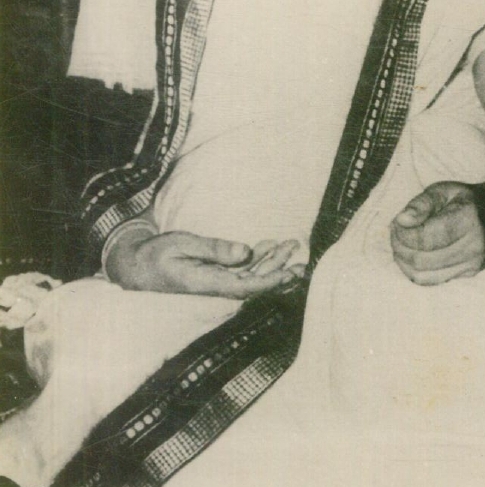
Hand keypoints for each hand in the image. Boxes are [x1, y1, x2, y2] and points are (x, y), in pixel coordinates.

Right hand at [105, 229, 300, 296]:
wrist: (133, 268)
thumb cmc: (154, 255)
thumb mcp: (181, 244)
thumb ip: (213, 249)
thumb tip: (245, 253)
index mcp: (205, 284)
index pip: (246, 288)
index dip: (270, 282)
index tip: (290, 273)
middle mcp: (213, 289)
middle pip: (254, 283)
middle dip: (279, 271)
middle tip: (302, 259)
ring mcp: (213, 284)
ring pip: (249, 276)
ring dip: (271, 262)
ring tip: (292, 246)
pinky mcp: (212, 278)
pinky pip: (239, 272)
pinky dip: (256, 259)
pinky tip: (269, 247)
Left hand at [390, 180, 484, 285]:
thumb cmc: (463, 199)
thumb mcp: (442, 190)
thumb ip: (420, 204)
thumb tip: (401, 220)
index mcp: (467, 219)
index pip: (425, 238)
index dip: (404, 234)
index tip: (397, 223)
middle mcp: (473, 245)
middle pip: (421, 259)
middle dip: (400, 247)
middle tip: (395, 232)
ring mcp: (472, 264)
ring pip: (423, 275)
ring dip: (404, 261)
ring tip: (401, 243)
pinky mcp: (468, 275)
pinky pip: (432, 281)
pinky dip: (415, 270)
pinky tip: (413, 254)